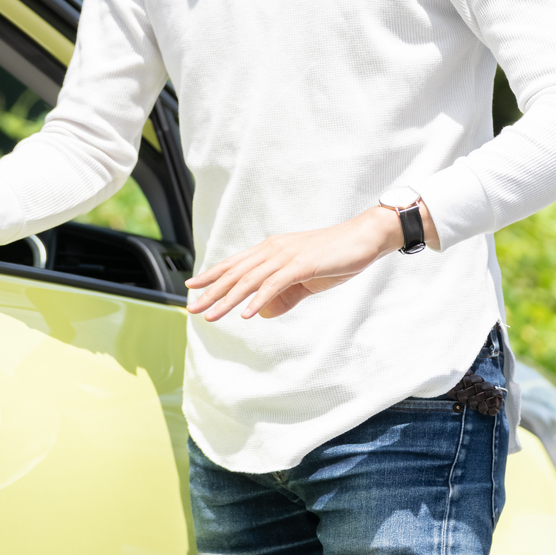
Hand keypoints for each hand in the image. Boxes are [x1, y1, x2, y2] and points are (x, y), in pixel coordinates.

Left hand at [186, 203, 438, 319]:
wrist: (363, 238)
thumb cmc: (335, 257)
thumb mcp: (305, 279)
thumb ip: (285, 295)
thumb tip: (264, 312)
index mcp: (271, 249)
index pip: (235, 263)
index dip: (212, 274)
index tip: (192, 284)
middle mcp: (273, 249)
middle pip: (235, 273)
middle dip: (211, 291)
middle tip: (192, 307)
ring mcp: (286, 256)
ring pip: (249, 280)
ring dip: (228, 300)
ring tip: (211, 316)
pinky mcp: (301, 264)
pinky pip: (274, 284)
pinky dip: (258, 300)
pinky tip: (247, 314)